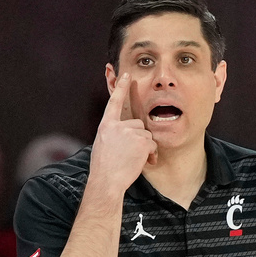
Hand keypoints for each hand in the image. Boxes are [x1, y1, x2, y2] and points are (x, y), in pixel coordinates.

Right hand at [88, 73, 157, 193]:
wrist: (107, 181)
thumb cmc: (104, 169)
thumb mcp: (102, 146)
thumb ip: (113, 135)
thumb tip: (124, 136)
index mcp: (106, 126)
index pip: (114, 102)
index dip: (121, 88)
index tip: (127, 75)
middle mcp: (117, 125)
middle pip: (137, 125)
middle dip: (138, 139)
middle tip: (130, 154)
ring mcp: (130, 132)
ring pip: (146, 135)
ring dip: (144, 148)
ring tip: (134, 160)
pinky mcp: (142, 141)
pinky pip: (152, 144)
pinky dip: (151, 154)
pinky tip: (143, 162)